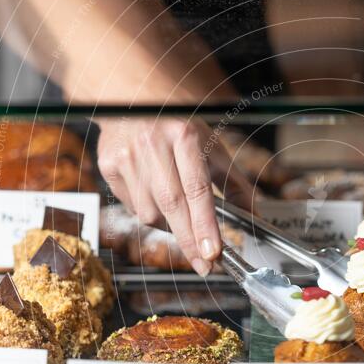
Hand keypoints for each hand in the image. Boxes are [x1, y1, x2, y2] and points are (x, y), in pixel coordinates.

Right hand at [97, 117, 253, 275]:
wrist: (131, 99)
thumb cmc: (178, 126)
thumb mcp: (212, 144)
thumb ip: (234, 182)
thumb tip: (253, 215)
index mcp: (185, 135)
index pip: (197, 189)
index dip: (205, 225)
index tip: (213, 252)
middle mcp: (153, 145)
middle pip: (172, 205)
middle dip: (190, 241)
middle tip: (205, 264)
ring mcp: (127, 157)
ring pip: (150, 212)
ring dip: (170, 225)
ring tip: (182, 216)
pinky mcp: (109, 166)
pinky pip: (132, 206)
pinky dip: (150, 212)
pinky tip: (156, 197)